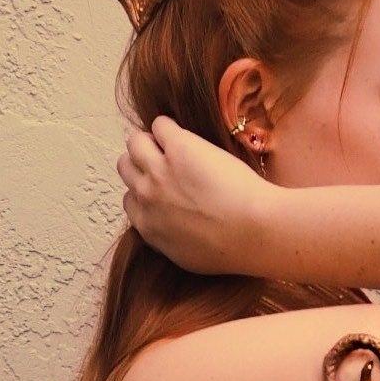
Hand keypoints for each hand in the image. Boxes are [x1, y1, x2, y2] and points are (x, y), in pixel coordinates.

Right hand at [115, 113, 271, 274]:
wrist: (253, 231)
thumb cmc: (231, 249)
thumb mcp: (188, 256)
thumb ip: (168, 239)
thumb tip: (168, 228)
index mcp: (148, 226)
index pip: (130, 200)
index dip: (145, 190)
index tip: (162, 188)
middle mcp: (147, 196)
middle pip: (126, 168)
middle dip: (142, 163)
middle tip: (166, 162)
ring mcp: (160, 170)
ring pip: (135, 142)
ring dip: (151, 140)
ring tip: (174, 145)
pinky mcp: (178, 147)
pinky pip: (161, 125)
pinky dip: (170, 127)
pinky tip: (189, 138)